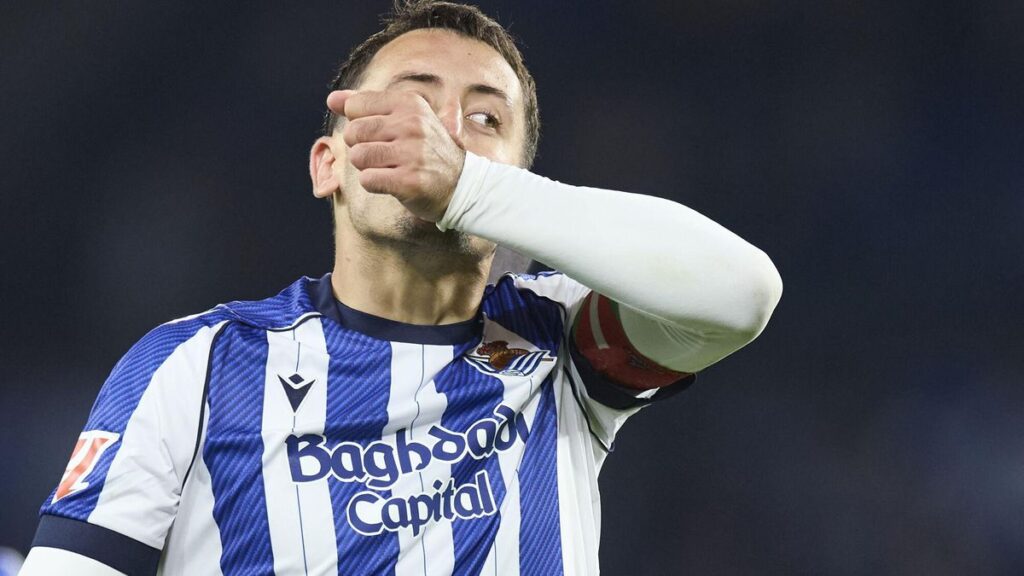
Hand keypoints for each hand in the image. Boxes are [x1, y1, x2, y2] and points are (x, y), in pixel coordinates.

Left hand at [326, 89, 466, 222]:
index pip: (355, 106)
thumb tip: (331, 99)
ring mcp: (412, 153)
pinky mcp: (409, 181)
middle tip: (386, 155)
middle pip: (353, 132)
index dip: (360, 124)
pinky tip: (393, 182)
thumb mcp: (402, 118)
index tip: (383, 134)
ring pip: (357, 157)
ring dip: (367, 167)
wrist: (460, 185)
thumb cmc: (424, 150)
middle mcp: (412, 124)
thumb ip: (365, 105)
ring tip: (389, 168)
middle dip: (361, 147)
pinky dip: (374, 184)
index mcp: (409, 103)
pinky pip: (367, 180)